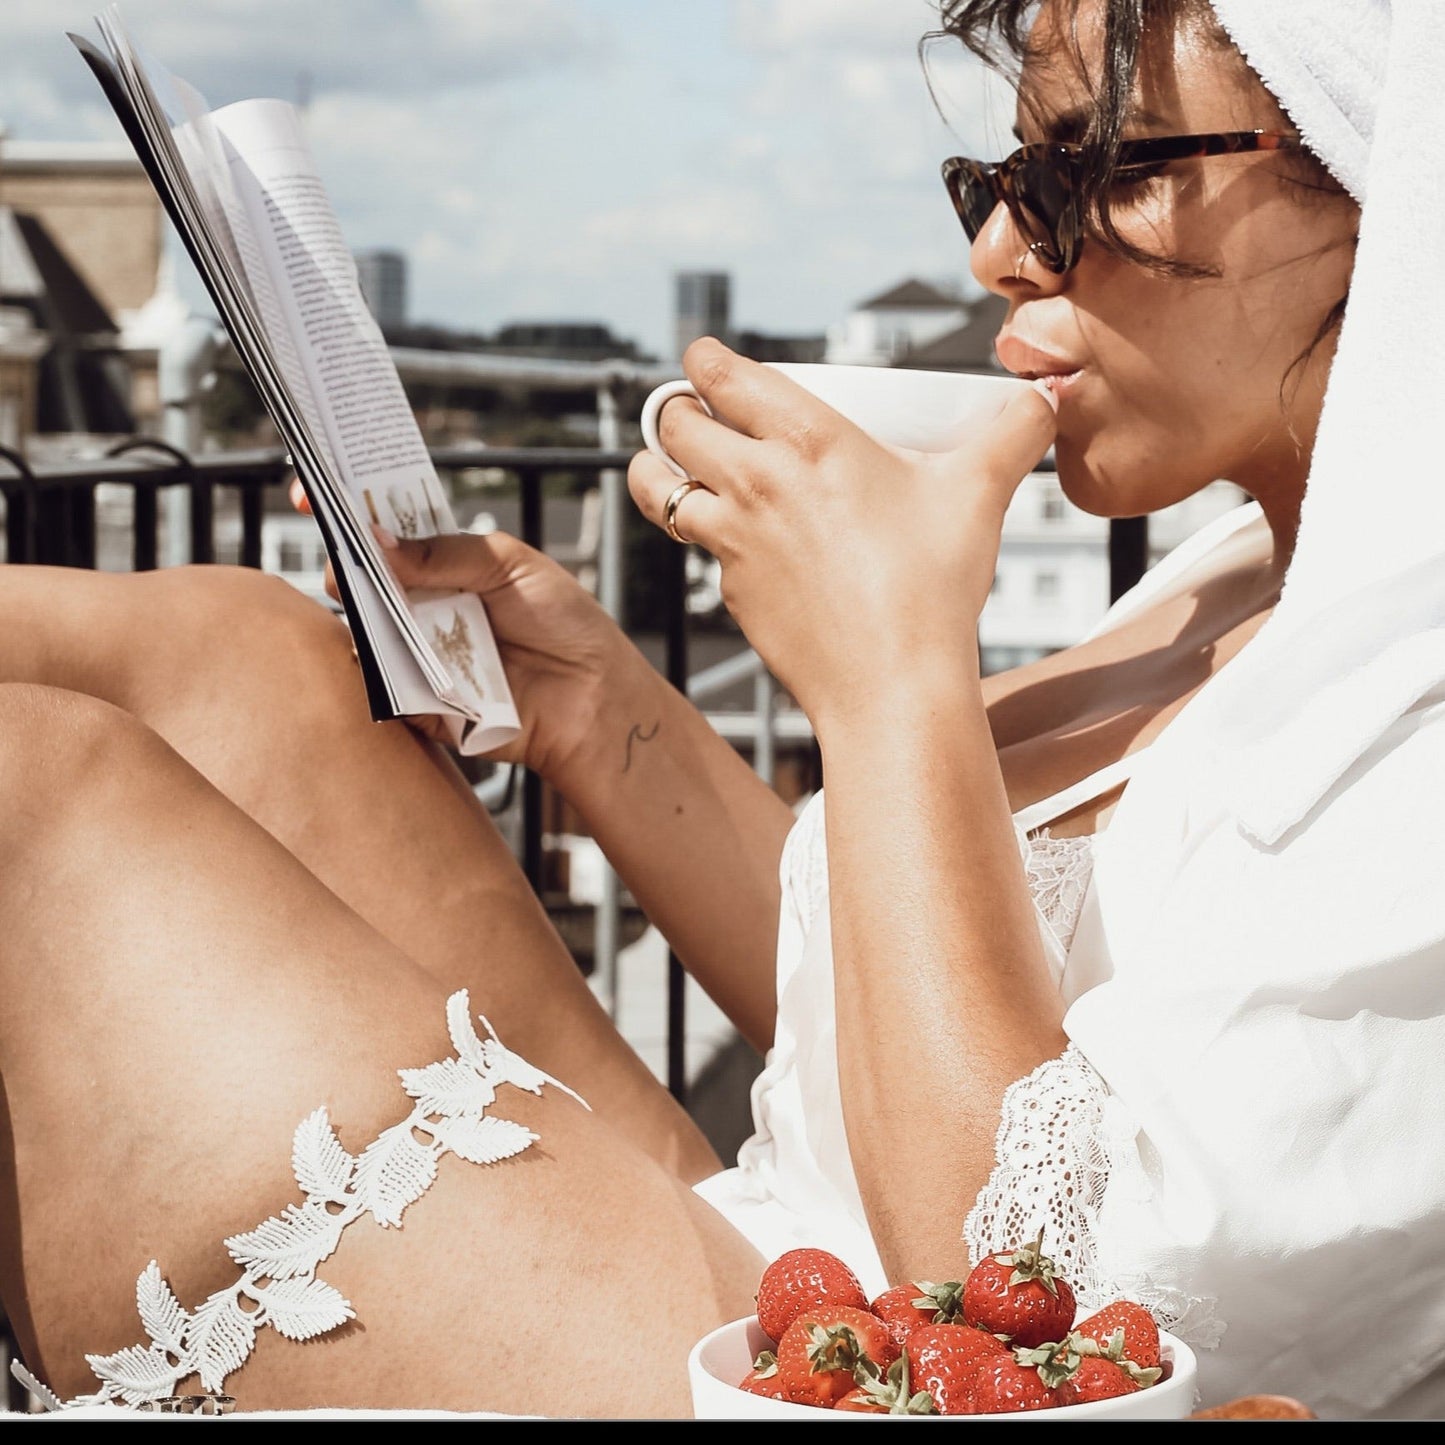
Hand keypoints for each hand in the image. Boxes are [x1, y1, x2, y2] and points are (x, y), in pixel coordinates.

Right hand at [288, 476, 630, 779]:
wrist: (591, 694)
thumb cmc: (562, 621)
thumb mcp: (510, 565)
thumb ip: (444, 552)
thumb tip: (376, 538)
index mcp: (442, 563)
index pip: (384, 528)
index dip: (347, 506)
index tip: (312, 487)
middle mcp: (420, 604)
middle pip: (360, 576)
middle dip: (342, 556)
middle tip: (343, 547)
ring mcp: (414, 651)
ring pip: (361, 627)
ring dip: (356, 609)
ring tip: (364, 592)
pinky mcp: (416, 700)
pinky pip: (380, 683)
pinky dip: (374, 665)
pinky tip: (382, 649)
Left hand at [626, 339, 1055, 730]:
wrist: (891, 685)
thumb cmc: (930, 587)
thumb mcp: (979, 494)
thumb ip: (1013, 435)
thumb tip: (1043, 399)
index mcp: (805, 439)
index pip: (720, 375)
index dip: (704, 360)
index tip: (705, 359)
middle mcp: (753, 482)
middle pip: (673, 423)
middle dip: (674, 409)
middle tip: (692, 411)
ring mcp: (733, 541)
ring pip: (656, 488)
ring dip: (656, 470)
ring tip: (673, 468)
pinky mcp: (730, 593)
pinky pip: (701, 554)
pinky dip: (709, 541)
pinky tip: (740, 547)